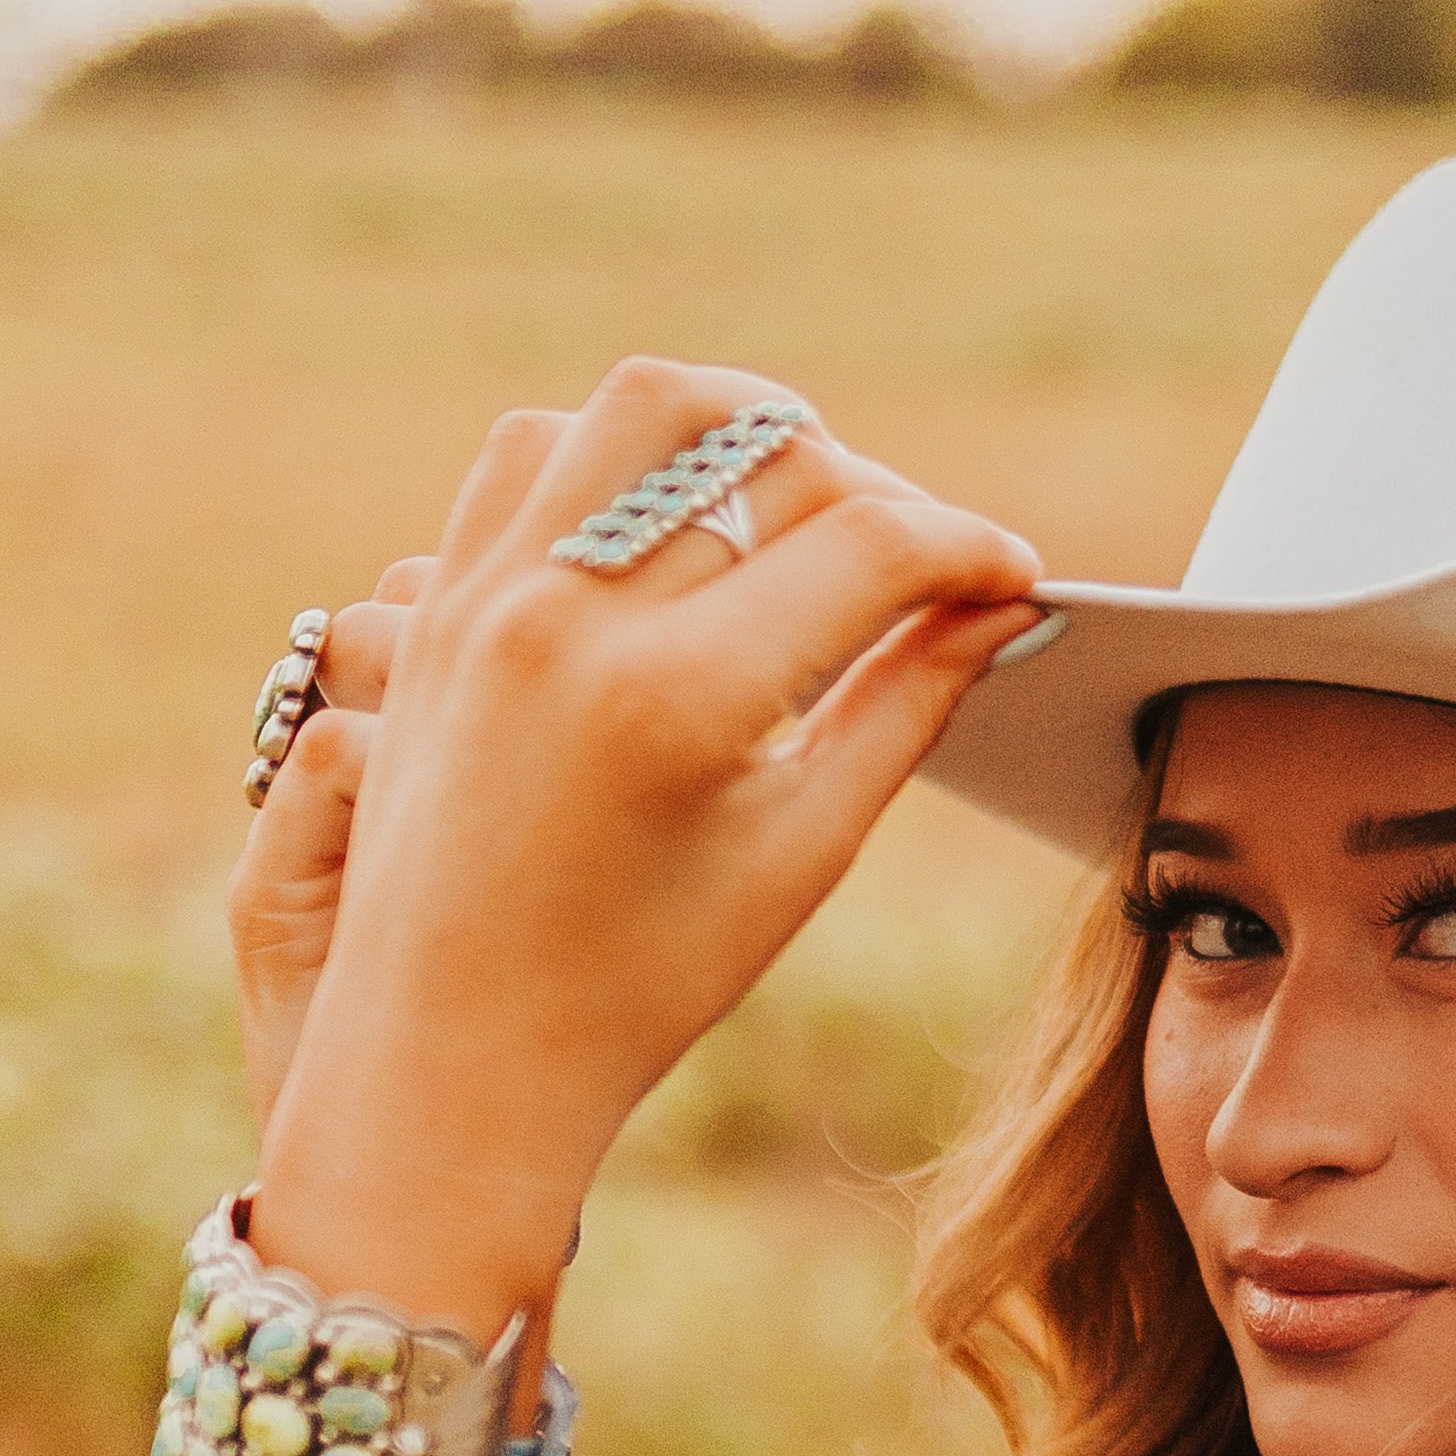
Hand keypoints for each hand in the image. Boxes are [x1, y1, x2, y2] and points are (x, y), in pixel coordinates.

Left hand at [244, 363, 1044, 1348]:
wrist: (447, 1049)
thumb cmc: (639, 981)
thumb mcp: (800, 848)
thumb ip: (908, 703)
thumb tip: (998, 604)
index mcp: (675, 698)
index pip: (869, 548)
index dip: (968, 548)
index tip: (1013, 573)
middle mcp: (572, 618)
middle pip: (770, 452)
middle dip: (874, 490)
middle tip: (916, 559)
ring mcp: (490, 596)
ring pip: (646, 406)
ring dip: (745, 431)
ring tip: (800, 506)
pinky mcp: (441, 600)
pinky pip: (537, 451)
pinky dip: (621, 454)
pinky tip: (677, 523)